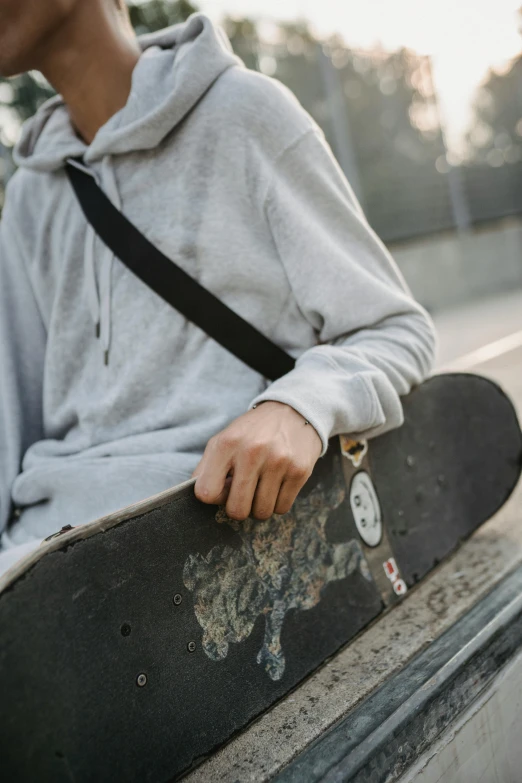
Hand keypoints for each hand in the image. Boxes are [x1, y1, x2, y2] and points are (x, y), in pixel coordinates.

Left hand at [192, 401, 322, 520]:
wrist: (294, 412)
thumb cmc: (253, 432)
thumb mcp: (225, 439)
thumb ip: (207, 468)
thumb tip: (202, 498)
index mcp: (227, 444)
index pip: (207, 492)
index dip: (215, 497)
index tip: (224, 489)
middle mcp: (252, 452)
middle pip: (237, 510)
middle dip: (239, 508)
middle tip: (245, 494)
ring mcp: (278, 462)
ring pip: (261, 512)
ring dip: (260, 506)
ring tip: (262, 487)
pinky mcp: (299, 471)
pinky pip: (282, 508)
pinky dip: (278, 502)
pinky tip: (278, 484)